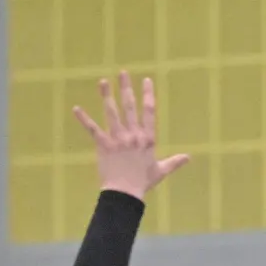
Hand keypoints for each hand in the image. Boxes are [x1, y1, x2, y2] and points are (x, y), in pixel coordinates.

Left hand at [72, 70, 190, 200]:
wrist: (125, 193)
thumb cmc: (143, 182)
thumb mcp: (161, 170)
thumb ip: (175, 162)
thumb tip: (189, 158)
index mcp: (148, 139)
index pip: (149, 112)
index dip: (148, 95)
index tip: (146, 80)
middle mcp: (134, 135)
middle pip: (130, 106)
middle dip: (126, 88)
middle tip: (123, 73)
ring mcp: (118, 139)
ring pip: (112, 113)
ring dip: (107, 96)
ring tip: (103, 81)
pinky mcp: (104, 145)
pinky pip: (93, 129)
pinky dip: (84, 119)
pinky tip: (76, 109)